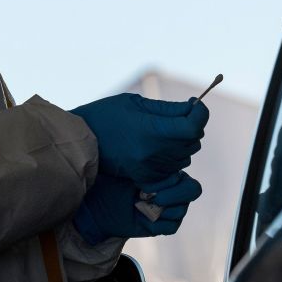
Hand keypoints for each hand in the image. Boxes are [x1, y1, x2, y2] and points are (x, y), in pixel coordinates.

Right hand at [71, 94, 209, 184]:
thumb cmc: (106, 115)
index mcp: (151, 132)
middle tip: (176, 116)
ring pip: (185, 156)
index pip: (192, 127)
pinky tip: (158, 148)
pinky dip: (171, 158)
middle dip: (190, 127)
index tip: (196, 104)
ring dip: (181, 143)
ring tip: (162, 132)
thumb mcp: (136, 103)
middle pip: (192, 142)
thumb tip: (194, 109)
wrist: (81, 142)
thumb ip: (169, 109)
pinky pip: (173, 169)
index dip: (200, 114)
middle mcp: (153, 154)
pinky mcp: (146, 178)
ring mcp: (150, 169)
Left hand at [73, 172, 202, 245]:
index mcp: (168, 171)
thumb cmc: (112, 182)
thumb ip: (147, 163)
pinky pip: (171, 226)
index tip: (145, 184)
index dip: (169, 182)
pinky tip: (141, 217)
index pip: (185, 176)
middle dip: (174, 195)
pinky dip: (156, 224)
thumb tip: (159, 154)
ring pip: (181, 210)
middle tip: (153, 198)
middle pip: (193, 191)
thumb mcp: (128, 168)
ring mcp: (169, 207)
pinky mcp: (162, 225)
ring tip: (141, 206)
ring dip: (161, 210)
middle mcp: (173, 188)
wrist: (98, 207)